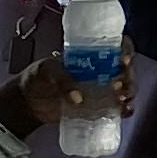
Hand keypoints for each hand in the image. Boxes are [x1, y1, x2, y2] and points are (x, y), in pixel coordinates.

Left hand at [0, 44, 134, 139]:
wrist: (27, 103)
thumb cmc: (36, 78)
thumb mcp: (45, 70)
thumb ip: (60, 79)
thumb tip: (78, 98)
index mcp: (90, 55)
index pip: (115, 46)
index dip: (126, 49)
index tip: (125, 59)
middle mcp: (100, 70)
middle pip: (125, 69)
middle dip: (128, 76)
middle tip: (119, 85)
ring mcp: (100, 89)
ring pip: (125, 88)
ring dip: (129, 93)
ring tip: (120, 100)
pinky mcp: (98, 107)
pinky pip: (117, 107)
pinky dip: (125, 109)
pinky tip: (125, 111)